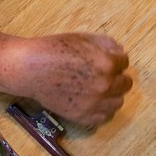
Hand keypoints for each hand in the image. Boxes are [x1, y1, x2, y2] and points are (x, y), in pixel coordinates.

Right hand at [9, 33, 132, 126]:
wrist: (30, 69)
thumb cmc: (54, 49)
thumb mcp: (83, 38)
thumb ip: (107, 44)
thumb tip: (120, 52)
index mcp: (107, 63)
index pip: (125, 62)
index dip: (115, 59)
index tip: (106, 60)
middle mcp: (105, 85)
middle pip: (125, 84)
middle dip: (117, 76)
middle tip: (102, 74)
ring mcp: (94, 103)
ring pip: (118, 102)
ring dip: (112, 94)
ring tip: (99, 89)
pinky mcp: (83, 116)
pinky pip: (104, 117)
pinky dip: (102, 110)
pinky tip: (94, 101)